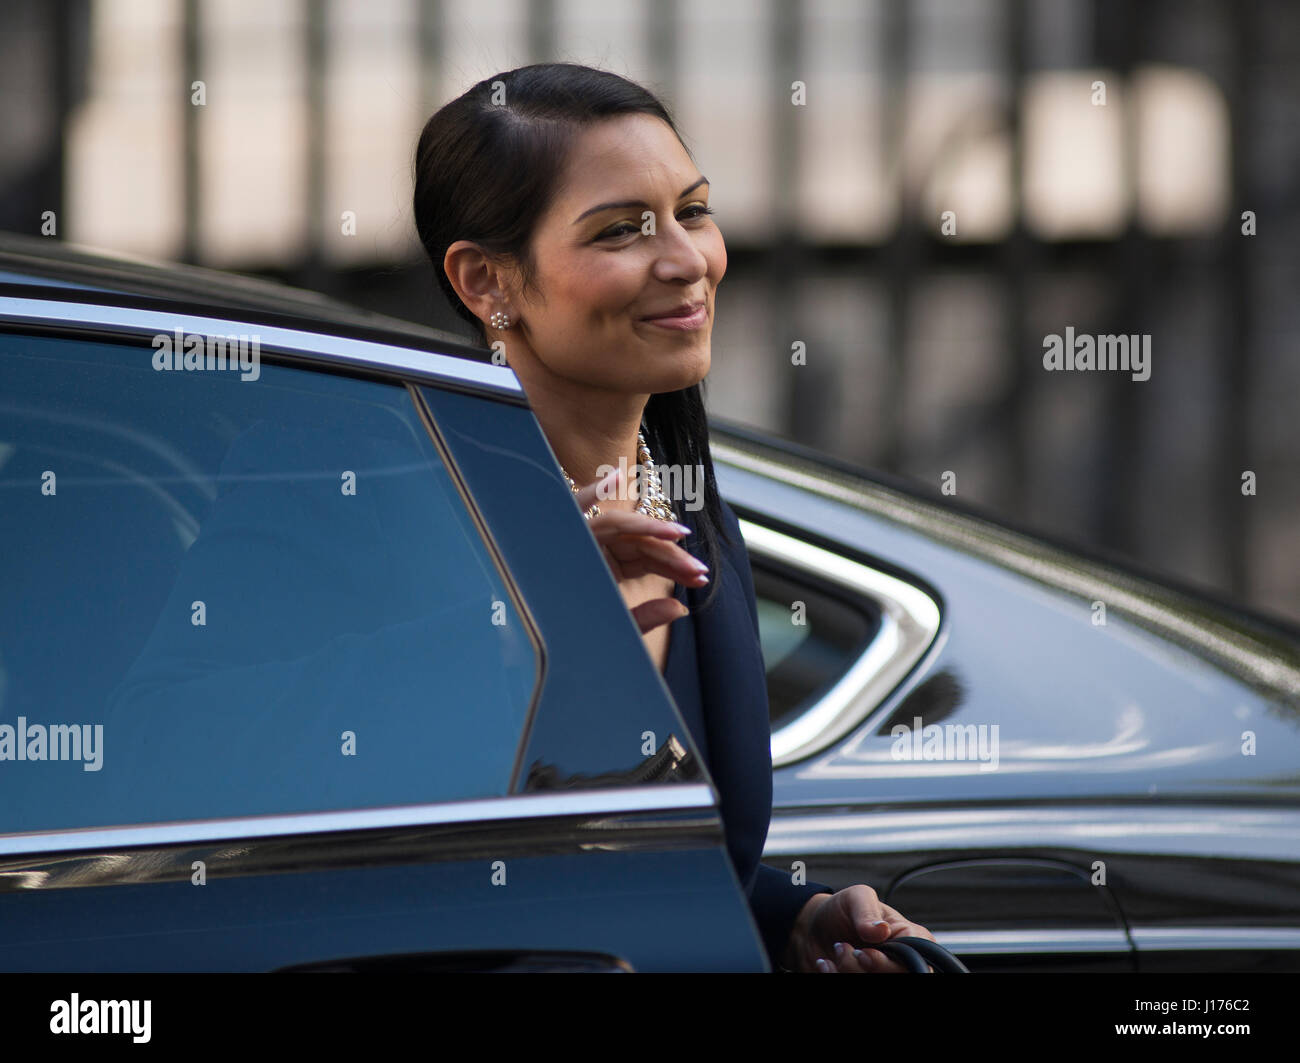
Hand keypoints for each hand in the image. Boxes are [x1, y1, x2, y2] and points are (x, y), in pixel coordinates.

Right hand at [571, 465, 708, 633]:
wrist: (526, 641)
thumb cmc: (570, 636)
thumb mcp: (616, 627)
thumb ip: (645, 619)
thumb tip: (680, 609)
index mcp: (610, 566)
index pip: (649, 558)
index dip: (676, 565)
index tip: (702, 577)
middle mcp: (598, 547)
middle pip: (640, 543)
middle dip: (670, 554)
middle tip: (699, 571)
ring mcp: (580, 536)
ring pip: (618, 526)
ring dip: (646, 527)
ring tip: (676, 533)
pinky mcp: (559, 532)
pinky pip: (572, 509)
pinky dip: (589, 494)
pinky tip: (613, 479)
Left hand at [785, 887, 937, 972]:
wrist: (815, 927)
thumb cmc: (842, 909)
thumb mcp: (855, 898)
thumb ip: (868, 912)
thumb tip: (882, 930)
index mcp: (909, 938)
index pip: (913, 962)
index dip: (888, 964)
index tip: (864, 953)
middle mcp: (898, 961)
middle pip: (894, 978)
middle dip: (862, 968)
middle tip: (845, 948)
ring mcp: (880, 973)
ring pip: (870, 984)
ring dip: (846, 970)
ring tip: (836, 949)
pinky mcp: (860, 981)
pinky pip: (847, 989)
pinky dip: (834, 975)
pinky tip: (827, 963)